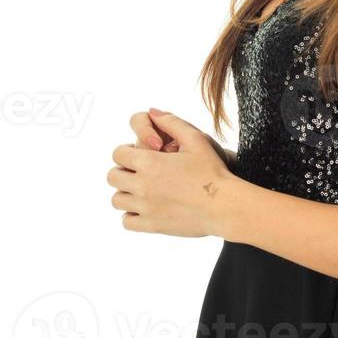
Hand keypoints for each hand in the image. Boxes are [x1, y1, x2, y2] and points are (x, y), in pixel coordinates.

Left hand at [108, 108, 234, 237]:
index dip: (126, 152)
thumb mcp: (196, 139)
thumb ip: (172, 123)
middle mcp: (142, 185)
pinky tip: (147, 208)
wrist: (224, 206)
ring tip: (142, 190)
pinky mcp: (152, 226)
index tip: (138, 155)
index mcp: (149, 163)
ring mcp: (145, 207)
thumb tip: (153, 112)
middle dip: (123, 171)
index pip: (118, 154)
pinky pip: (127, 222)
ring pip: (117, 200)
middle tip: (139, 172)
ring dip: (126, 193)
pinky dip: (132, 215)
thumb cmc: (212, 171)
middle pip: (113, 177)